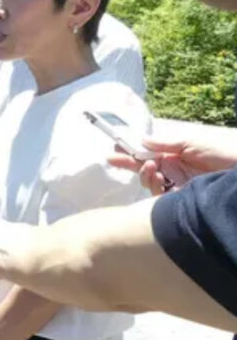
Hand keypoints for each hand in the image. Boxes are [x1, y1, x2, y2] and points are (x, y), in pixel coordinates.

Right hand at [108, 131, 236, 193]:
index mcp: (172, 156)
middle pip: (142, 168)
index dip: (130, 151)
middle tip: (114, 158)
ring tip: (151, 167)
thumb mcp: (191, 143)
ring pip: (148, 182)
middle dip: (128, 163)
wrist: (236, 175)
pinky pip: (158, 196)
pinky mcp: (177, 199)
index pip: (146, 153)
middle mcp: (170, 170)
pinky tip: (159, 178)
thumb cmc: (220, 154)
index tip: (115, 147)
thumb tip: (142, 140)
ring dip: (144, 174)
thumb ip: (166, 143)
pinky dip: (154, 186)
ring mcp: (173, 185)